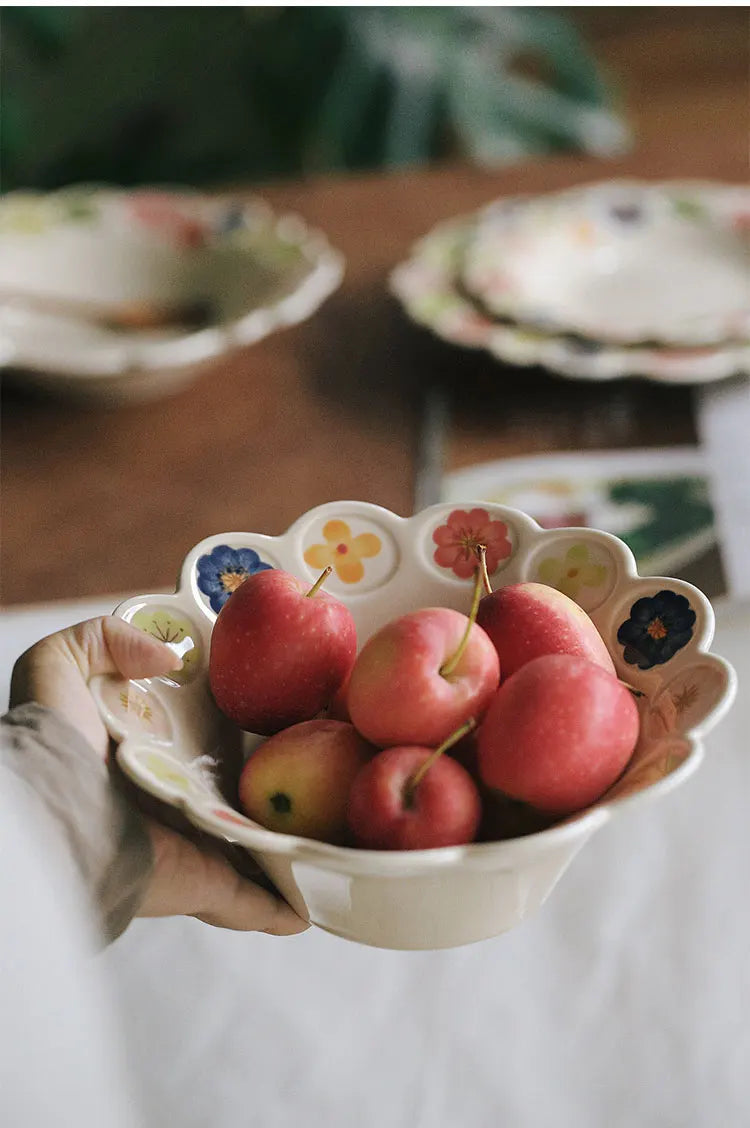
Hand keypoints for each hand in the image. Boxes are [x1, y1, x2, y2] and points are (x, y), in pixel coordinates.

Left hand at [10, 616, 308, 935]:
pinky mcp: (203, 884)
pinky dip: (284, 910)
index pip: (196, 738)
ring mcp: (191, 847)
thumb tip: (173, 657)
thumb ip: (108, 639)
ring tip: (333, 832)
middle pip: (232, 792)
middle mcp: (170, 801)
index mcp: (142, 754)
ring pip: (252, 849)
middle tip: (321, 760)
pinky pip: (253, 904)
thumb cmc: (53, 740)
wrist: (52, 812)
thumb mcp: (61, 664)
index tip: (276, 699)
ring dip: (286, 845)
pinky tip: (313, 907)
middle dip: (272, 781)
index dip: (231, 720)